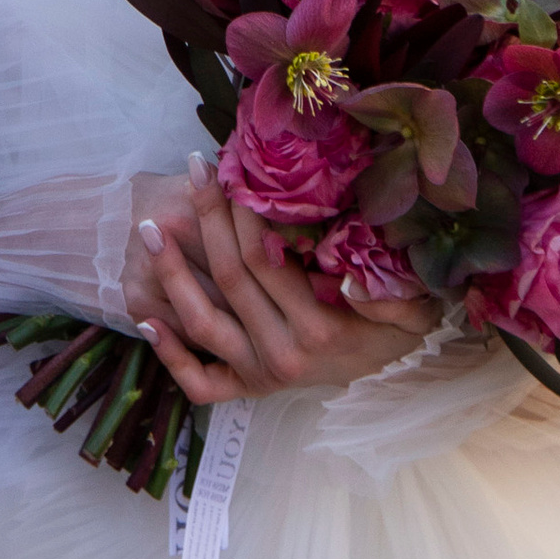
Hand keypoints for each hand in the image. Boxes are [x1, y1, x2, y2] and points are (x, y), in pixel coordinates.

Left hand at [124, 163, 438, 401]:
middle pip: (231, 277)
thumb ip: (392, 296)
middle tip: (195, 170)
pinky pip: (199, 381)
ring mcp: (260, 374)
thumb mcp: (414, 311)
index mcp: (320, 329)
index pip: (267, 259)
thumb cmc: (399, 330)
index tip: (235, 168)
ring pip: (202, 322)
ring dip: (171, 273)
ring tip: (150, 227)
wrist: (392, 377)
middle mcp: (283, 354)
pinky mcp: (248, 390)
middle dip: (208, 218)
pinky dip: (170, 354)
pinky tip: (145, 320)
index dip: (244, 211)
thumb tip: (353, 276)